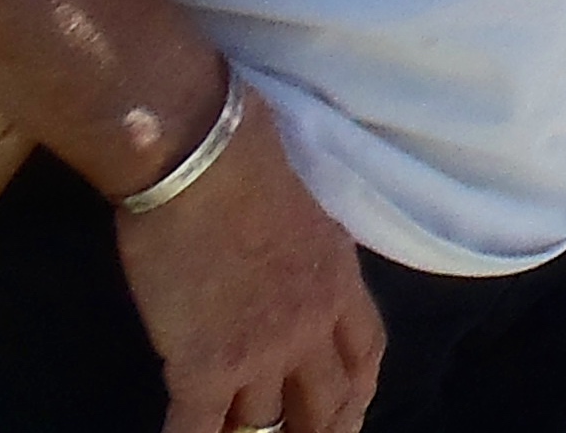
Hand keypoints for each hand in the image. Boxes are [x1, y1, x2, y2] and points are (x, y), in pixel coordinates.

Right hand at [112, 83, 383, 432]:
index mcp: (339, 282)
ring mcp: (261, 352)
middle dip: (315, 431)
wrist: (204, 161)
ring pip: (264, 425)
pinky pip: (200, 429)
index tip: (347, 412)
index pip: (365, 354)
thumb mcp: (309, 210)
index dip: (358, 392)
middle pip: (325, 402)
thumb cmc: (249, 162)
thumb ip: (309, 255)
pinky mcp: (205, 366)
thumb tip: (292, 266)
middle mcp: (311, 326)